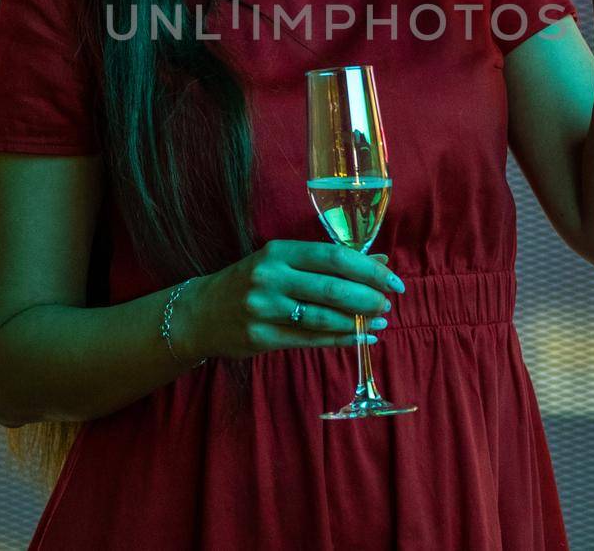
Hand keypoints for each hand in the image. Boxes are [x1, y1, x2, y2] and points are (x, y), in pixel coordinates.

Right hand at [187, 241, 399, 360]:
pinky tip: (361, 337)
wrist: (200, 313)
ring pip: (322, 317)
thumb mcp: (283, 263)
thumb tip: (380, 260)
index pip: (333, 256)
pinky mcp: (261, 338)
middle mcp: (270, 278)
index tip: (393, 279)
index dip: (368, 269)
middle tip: (388, 303)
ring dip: (357, 321)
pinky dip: (341, 339)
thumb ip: (328, 262)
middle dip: (367, 297)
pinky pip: (309, 340)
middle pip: (331, 288)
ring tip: (380, 321)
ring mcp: (263, 309)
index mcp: (278, 252)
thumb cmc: (250, 282)